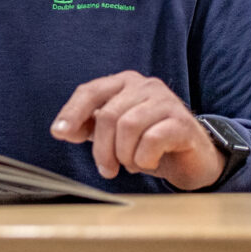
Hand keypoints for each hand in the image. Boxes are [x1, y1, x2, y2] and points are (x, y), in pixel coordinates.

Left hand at [49, 71, 224, 190]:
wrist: (192, 158)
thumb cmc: (149, 143)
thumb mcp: (114, 134)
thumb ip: (90, 127)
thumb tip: (62, 130)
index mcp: (124, 83)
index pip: (90, 91)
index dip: (71, 113)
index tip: (58, 134)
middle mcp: (145, 86)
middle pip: (108, 115)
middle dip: (102, 148)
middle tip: (107, 168)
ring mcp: (166, 101)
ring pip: (128, 126)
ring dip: (124, 154)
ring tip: (131, 163)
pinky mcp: (182, 122)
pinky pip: (152, 139)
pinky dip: (144, 158)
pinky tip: (148, 162)